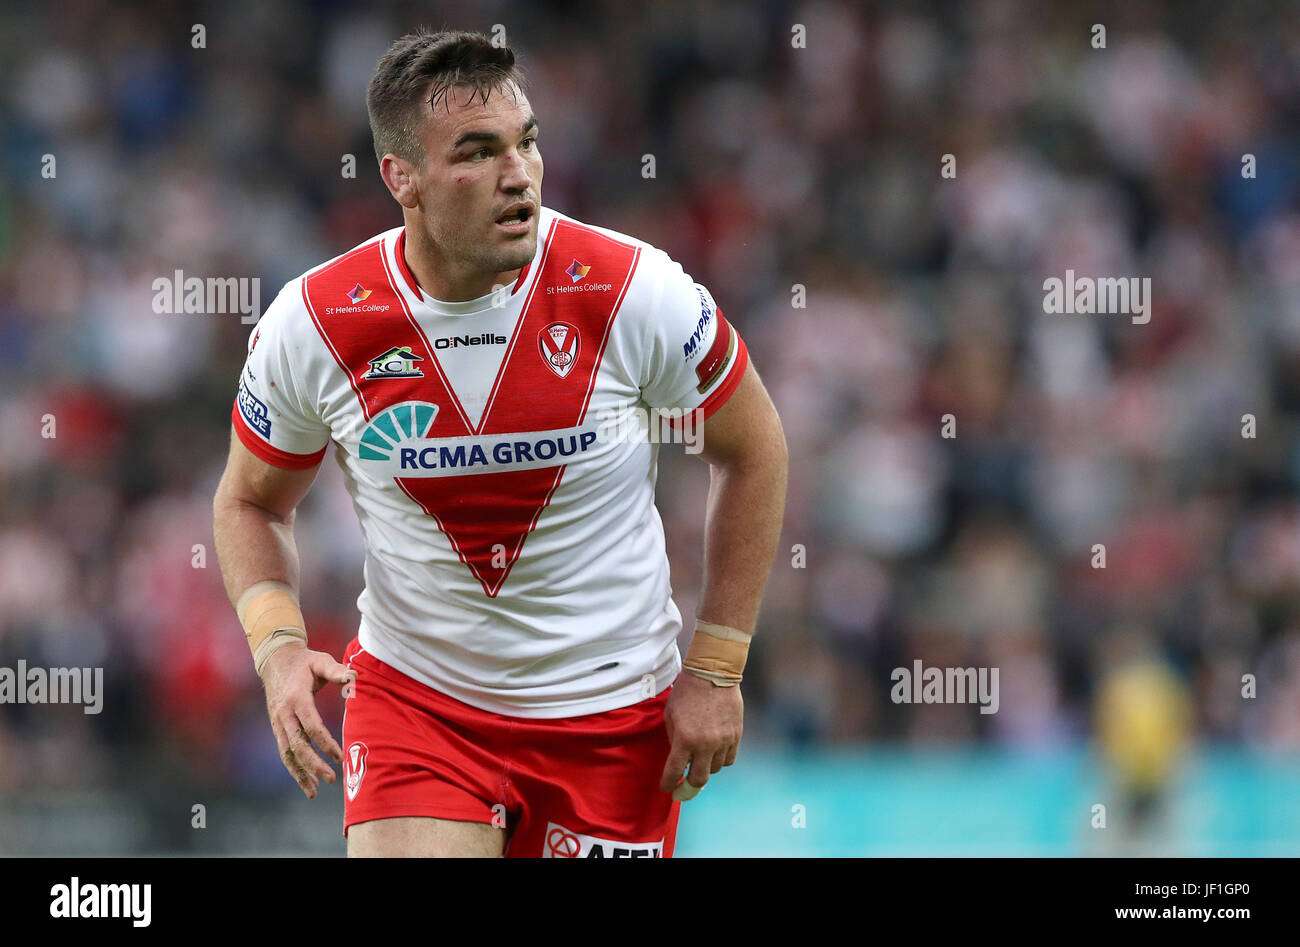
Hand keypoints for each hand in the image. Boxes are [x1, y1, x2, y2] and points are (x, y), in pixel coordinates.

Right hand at [262, 642, 354, 797]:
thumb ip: (336, 670)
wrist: (275, 660)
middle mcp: (284, 714)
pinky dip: (294, 769)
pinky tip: (306, 784)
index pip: (311, 726)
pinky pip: (284, 752)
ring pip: (287, 753)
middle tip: (332, 779)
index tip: (340, 756)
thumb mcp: (320, 661)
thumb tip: (354, 676)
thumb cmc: (304, 661)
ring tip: (314, 792)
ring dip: (300, 773)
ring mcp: (278, 722)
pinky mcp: (277, 728)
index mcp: (296, 698)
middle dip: (313, 764)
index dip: (325, 743)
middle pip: (297, 745)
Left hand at [658, 671, 742, 799]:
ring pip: (715, 769)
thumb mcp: (670, 715)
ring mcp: (723, 740)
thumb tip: (678, 758)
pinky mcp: (736, 735)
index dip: (668, 784)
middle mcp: (705, 744)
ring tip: (700, 760)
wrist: (712, 672)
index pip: (674, 772)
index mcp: (685, 738)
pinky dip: (721, 760)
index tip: (667, 788)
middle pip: (699, 779)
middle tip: (683, 788)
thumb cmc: (686, 691)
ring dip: (706, 768)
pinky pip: (729, 759)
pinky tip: (714, 753)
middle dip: (688, 787)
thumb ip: (674, 739)